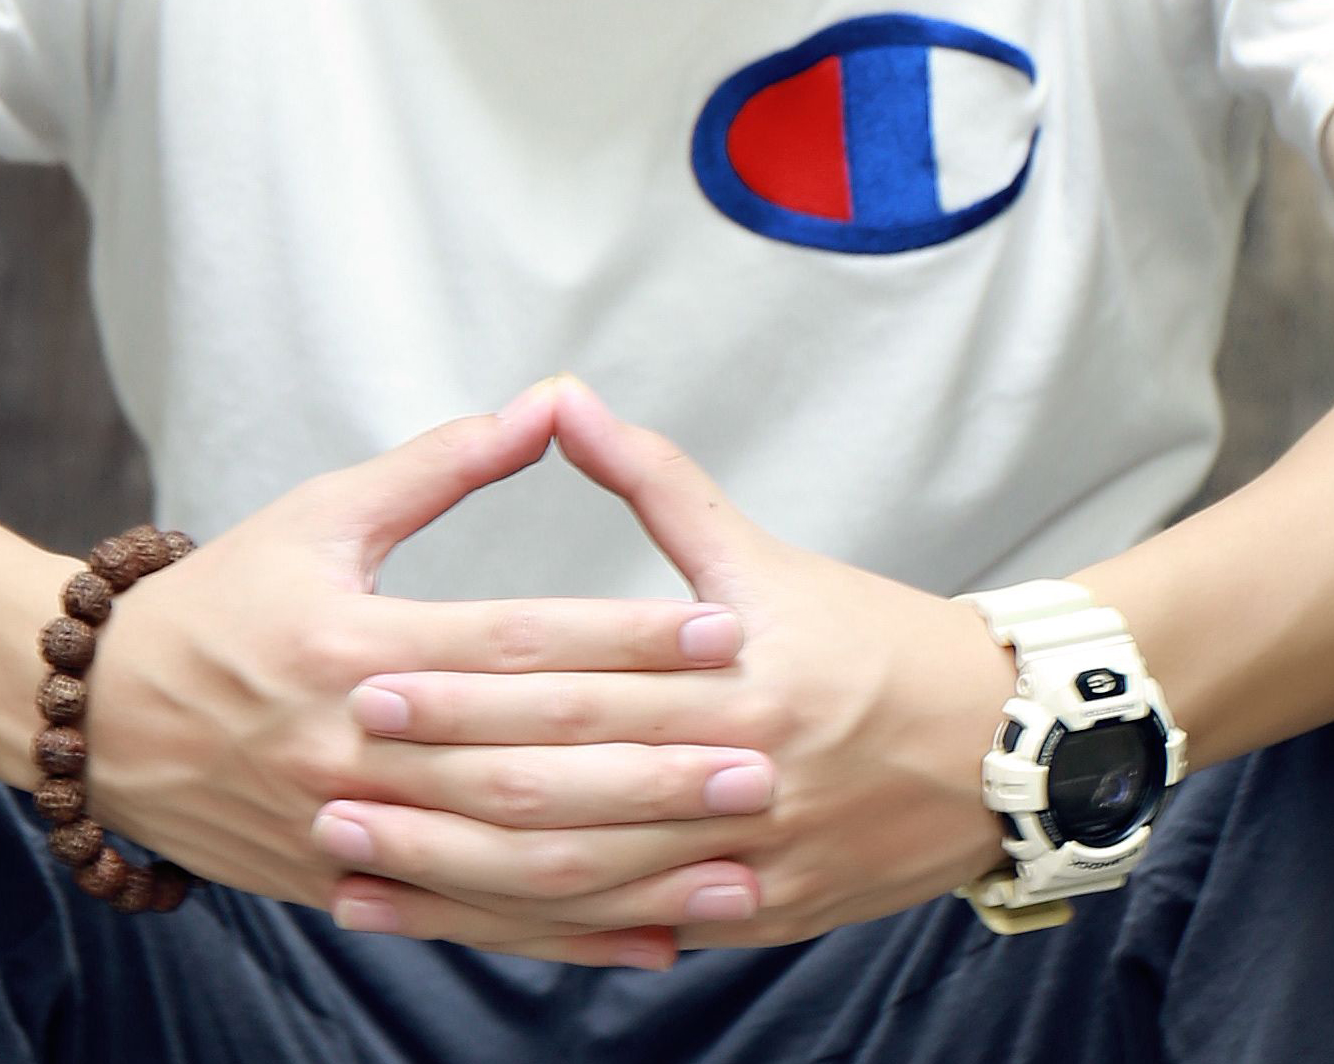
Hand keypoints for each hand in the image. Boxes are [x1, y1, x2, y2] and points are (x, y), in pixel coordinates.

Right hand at [77, 383, 771, 965]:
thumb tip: (547, 401)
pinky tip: (653, 934)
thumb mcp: (319, 515)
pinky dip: (566, 936)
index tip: (722, 630)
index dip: (622, 638)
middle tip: (759, 756)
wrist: (95, 719)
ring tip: (732, 858)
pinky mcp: (345, 887)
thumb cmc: (221, 599)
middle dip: (650, 765)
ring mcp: (347, 831)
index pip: (514, 644)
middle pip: (527, 764)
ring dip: (630, 867)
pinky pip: (474, 922)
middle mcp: (351, 749)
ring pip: (510, 862)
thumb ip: (441, 466)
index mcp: (352, 647)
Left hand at [318, 377, 1016, 950]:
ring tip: (361, 870)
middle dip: (437, 792)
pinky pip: (633, 935)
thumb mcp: (761, 553)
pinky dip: (544, 937)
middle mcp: (742, 769)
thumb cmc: (870, 635)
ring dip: (463, 882)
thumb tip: (561, 396)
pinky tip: (465, 928)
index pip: (571, 679)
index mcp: (735, 670)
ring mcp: (751, 856)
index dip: (465, 685)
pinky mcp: (762, 916)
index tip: (366, 678)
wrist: (1003, 744)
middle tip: (330, 781)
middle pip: (562, 791)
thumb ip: (652, 480)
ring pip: (584, 883)